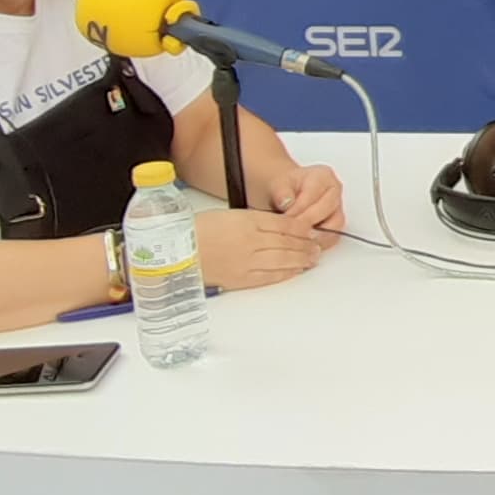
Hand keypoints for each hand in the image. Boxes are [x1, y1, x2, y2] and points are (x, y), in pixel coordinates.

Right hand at [192, 209, 321, 289]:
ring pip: (283, 260)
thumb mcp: (229, 215)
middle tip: (317, 245)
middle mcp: (250, 242)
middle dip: (306, 244)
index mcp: (246, 221)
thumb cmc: (197, 231)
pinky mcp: (241, 279)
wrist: (177, 253)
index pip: (284, 224)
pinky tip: (296, 270)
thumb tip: (278, 227)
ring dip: (302, 259)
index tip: (310, 229)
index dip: (301, 228)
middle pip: (287, 242)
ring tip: (312, 258)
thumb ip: (254, 220)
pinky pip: (270, 276)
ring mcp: (246, 262)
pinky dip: (286, 273)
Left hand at [265, 164, 346, 242]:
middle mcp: (334, 192)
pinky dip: (318, 243)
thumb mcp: (277, 184)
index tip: (282, 220)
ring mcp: (337, 209)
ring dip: (315, 236)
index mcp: (323, 176)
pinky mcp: (335, 225)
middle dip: (306, 224)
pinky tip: (302, 245)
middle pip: (326, 211)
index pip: (313, 196)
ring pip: (334, 227)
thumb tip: (286, 203)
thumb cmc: (283, 188)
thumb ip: (281, 192)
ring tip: (296, 241)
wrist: (284, 193)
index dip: (297, 210)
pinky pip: (332, 238)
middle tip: (288, 233)